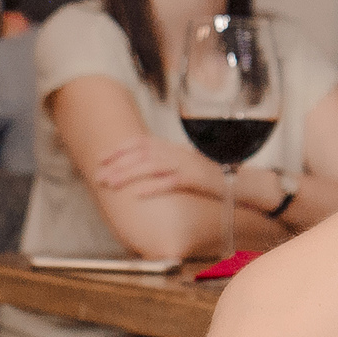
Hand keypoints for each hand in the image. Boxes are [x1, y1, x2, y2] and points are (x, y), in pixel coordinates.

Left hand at [93, 135, 225, 198]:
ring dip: (128, 175)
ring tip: (111, 184)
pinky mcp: (196, 179)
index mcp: (171, 147)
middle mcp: (176, 152)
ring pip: (151, 166)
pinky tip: (138, 195)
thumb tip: (135, 170)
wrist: (238, 182)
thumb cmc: (207, 176)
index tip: (101, 160)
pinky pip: (171, 182)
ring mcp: (186, 164)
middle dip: (117, 164)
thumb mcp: (182, 164)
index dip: (118, 150)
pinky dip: (153, 187)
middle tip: (99, 177)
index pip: (140, 142)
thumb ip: (162, 163)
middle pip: (141, 154)